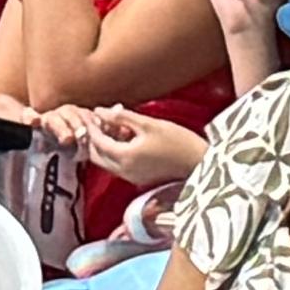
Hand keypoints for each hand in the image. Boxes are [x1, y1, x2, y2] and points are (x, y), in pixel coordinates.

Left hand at [56, 103, 204, 188]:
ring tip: (109, 124)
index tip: (89, 112)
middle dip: (92, 138)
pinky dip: (114, 151)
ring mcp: (131, 177)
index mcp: (125, 157)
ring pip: (106, 161)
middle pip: (96, 156)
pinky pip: (118, 164)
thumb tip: (101, 111)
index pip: (97, 142)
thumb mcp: (150, 124)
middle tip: (95, 120)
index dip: (91, 126)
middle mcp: (124, 171)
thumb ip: (122, 117)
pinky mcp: (139, 178)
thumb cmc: (179, 142)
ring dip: (103, 144)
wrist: (200, 163)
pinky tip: (123, 135)